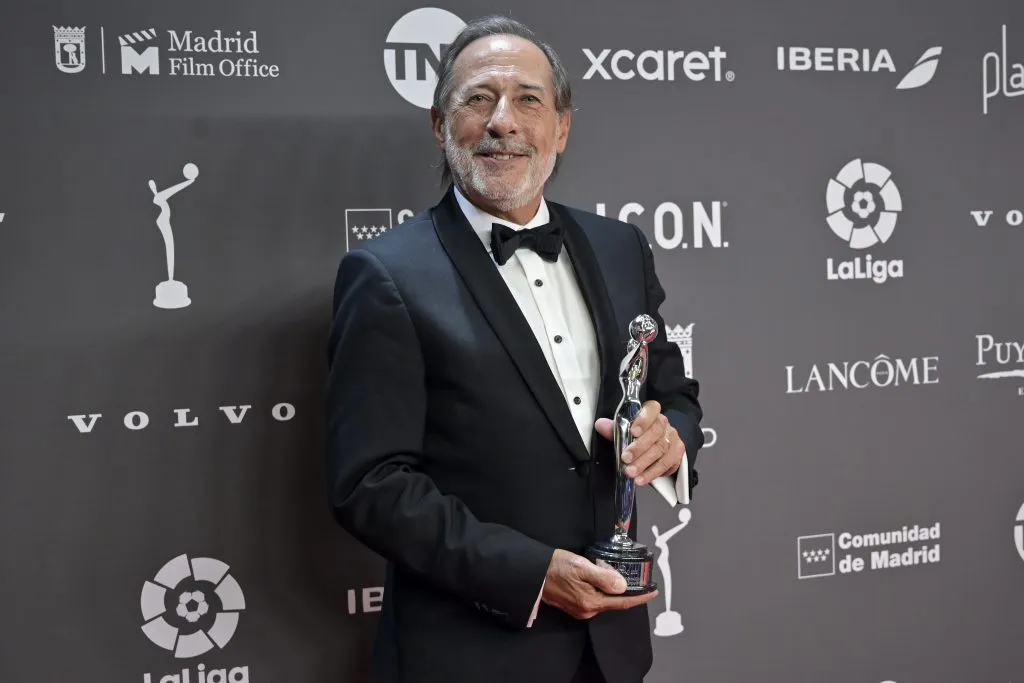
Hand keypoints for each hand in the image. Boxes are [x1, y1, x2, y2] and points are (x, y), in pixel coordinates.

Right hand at [540, 549, 657, 618]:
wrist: (532, 573)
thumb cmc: (555, 567)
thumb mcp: (581, 566)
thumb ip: (604, 577)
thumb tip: (623, 586)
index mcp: (591, 602)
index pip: (623, 602)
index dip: (640, 597)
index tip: (654, 591)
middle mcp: (587, 610)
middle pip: (614, 602)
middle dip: (626, 590)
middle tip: (636, 576)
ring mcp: (579, 609)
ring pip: (604, 600)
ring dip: (613, 589)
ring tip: (618, 574)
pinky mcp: (573, 605)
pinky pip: (595, 599)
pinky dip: (602, 590)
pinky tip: (602, 579)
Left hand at [594, 400, 683, 486]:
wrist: (658, 444)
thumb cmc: (640, 436)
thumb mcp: (625, 430)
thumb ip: (614, 428)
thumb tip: (600, 425)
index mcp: (652, 414)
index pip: (652, 409)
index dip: (644, 419)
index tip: (633, 431)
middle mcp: (665, 425)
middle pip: (655, 433)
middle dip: (639, 447)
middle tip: (625, 459)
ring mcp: (673, 439)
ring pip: (661, 450)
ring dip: (644, 464)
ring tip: (631, 473)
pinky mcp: (677, 454)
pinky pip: (667, 464)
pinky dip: (652, 473)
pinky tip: (641, 479)